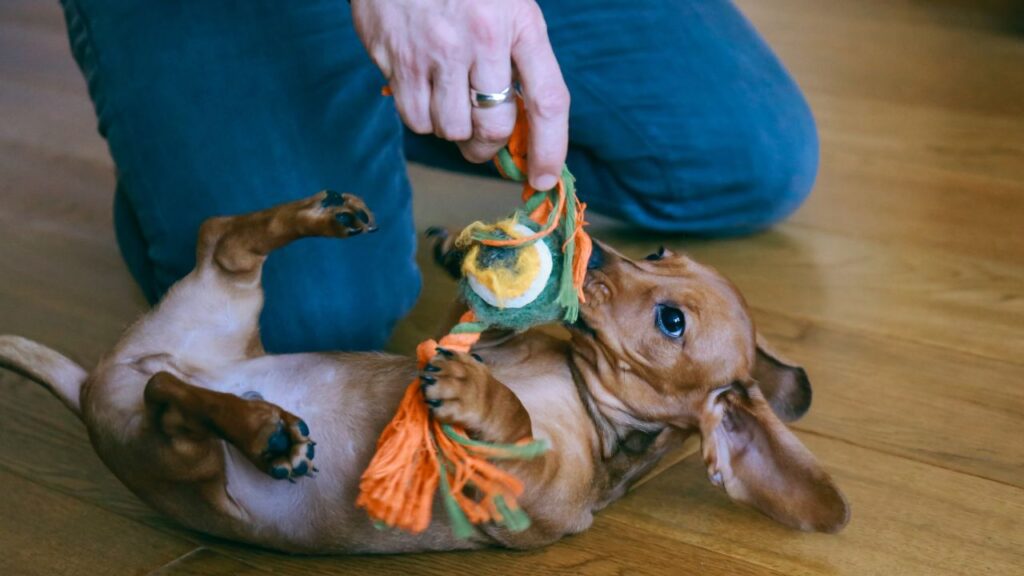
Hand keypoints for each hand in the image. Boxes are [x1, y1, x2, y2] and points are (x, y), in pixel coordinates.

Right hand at [352, 0, 569, 189]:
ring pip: (451, 130)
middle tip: (484, 140)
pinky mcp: (396, 58)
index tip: (544, 177)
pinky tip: (423, 91)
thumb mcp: (506, 4)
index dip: (551, 149)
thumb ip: (517, 58)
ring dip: (453, 130)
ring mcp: (436, 51)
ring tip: (450, 104)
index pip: (548, 100)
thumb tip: (519, 128)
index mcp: (520, 21)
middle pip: (494, 127)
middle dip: (490, 147)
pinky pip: (414, 119)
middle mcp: (482, 38)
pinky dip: (421, 118)